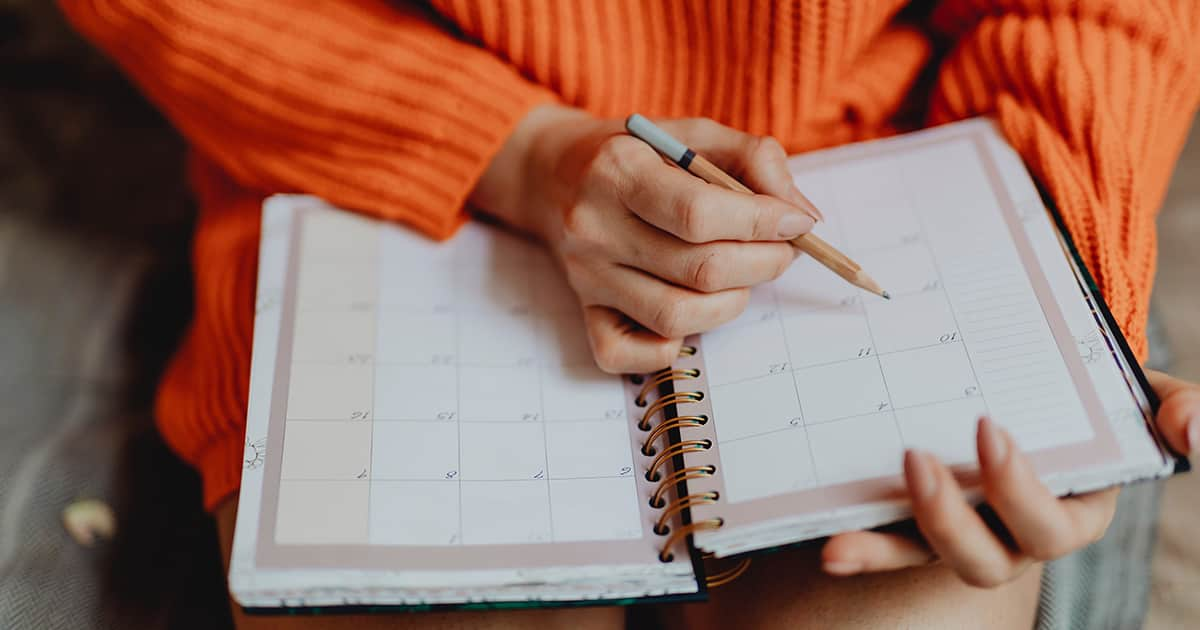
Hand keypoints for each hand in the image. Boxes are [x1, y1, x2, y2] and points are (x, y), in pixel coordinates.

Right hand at [470, 105, 819, 372]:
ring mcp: (586, 275)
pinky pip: (627, 355)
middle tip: (781, 250)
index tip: (797, 223)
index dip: (763, 223)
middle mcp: (594, 226)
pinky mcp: (583, 311)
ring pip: (677, 316)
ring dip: (731, 303)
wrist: (555, 174)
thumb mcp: (694, 134)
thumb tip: (802, 218)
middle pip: (699, 270)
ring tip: (741, 276)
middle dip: (763, 264)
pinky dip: (668, 348)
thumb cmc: (639, 154)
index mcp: (618, 169)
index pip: (700, 214)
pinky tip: (688, 312)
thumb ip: (754, 160)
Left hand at [821, 369, 1198, 586]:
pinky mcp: (917, 521)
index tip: (987, 427)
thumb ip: (1177, 408)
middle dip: (950, 517)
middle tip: (915, 458)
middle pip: (986, 557)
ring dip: (889, 546)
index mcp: (1071, 509)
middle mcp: (1013, 532)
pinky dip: (861, 549)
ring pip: (928, 558)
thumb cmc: (1091, 393)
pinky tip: (828, 547)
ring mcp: (963, 530)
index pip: (1051, 522)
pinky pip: (888, 544)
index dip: (1019, 488)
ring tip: (842, 534)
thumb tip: (1193, 433)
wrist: (1039, 383)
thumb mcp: (1140, 393)